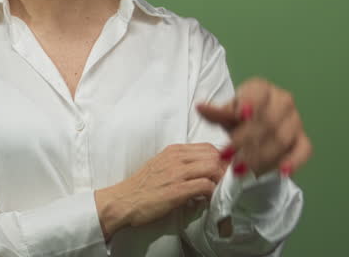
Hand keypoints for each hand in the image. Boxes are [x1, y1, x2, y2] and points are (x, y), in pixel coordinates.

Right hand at [95, 143, 226, 239]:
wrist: (123, 201)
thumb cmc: (141, 187)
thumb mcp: (161, 165)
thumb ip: (180, 163)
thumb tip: (199, 168)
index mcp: (173, 150)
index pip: (208, 147)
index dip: (220, 159)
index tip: (222, 172)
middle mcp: (176, 158)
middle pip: (214, 155)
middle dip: (224, 169)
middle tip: (224, 183)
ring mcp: (177, 173)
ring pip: (213, 167)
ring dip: (220, 181)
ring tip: (218, 191)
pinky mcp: (177, 190)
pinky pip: (206, 186)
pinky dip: (212, 193)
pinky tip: (208, 200)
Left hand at [196, 77, 312, 176]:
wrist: (253, 128)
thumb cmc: (238, 118)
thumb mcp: (225, 114)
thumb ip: (216, 113)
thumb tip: (200, 107)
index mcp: (262, 89)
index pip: (257, 96)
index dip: (249, 105)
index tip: (239, 117)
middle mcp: (283, 101)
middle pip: (268, 121)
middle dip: (247, 141)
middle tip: (229, 157)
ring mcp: (295, 121)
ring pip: (282, 139)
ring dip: (261, 156)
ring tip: (241, 170)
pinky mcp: (302, 140)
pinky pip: (303, 151)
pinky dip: (294, 161)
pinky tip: (281, 172)